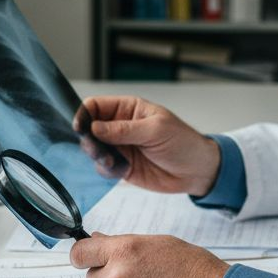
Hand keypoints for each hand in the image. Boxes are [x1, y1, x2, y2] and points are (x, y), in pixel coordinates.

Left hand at [69, 233, 228, 277]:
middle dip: (107, 277)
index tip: (86, 259)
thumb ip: (124, 244)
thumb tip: (99, 240)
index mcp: (124, 251)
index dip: (82, 256)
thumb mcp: (160, 244)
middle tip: (135, 277)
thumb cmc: (195, 270)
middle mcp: (117, 277)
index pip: (80, 253)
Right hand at [77, 95, 221, 196]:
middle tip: (96, 148)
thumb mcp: (156, 130)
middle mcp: (120, 126)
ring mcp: (120, 147)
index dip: (85, 114)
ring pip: (94, 149)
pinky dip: (106, 170)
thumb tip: (95, 127)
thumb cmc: (183, 142)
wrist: (197, 171)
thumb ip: (124, 129)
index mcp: (128, 109)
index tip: (80, 127)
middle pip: (90, 128)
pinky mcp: (122, 166)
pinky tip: (119, 170)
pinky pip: (103, 167)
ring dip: (97, 156)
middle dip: (88, 138)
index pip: (96, 106)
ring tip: (112, 161)